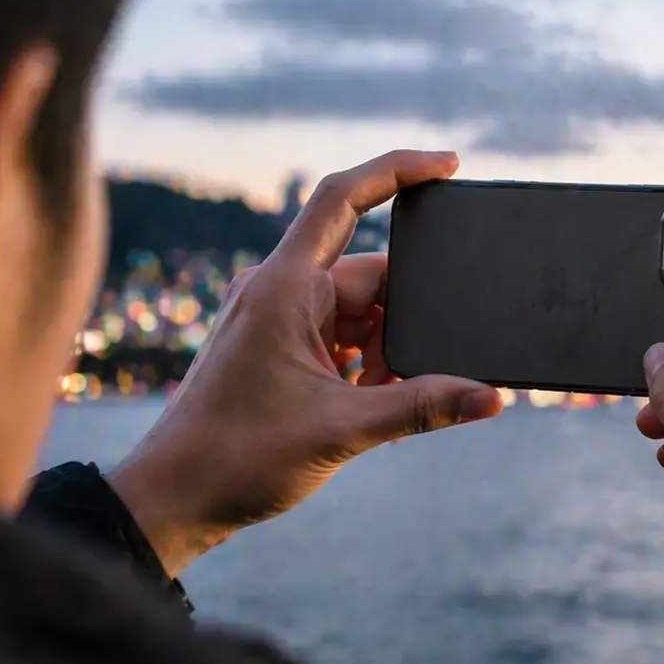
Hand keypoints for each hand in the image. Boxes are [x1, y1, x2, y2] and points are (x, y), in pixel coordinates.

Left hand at [108, 150, 502, 575]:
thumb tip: (491, 397)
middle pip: (370, 275)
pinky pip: (342, 335)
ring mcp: (278, 318)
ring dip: (385, 349)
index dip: (397, 170)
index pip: (343, 199)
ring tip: (382, 398)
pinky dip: (367, 362)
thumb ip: (423, 406)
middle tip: (418, 371)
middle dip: (405, 319)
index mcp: (284, 288)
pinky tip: (371, 401)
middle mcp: (279, 291)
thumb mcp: (343, 430)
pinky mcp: (279, 346)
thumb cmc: (236, 458)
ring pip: (360, 310)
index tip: (448, 164)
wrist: (172, 499)